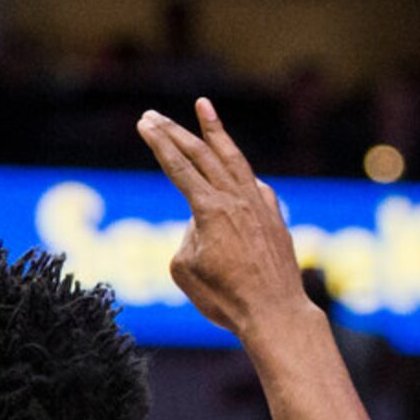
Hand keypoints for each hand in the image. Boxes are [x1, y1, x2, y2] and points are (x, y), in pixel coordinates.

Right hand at [138, 98, 306, 337]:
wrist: (275, 312)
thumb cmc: (225, 297)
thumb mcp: (186, 269)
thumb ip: (188, 237)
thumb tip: (201, 224)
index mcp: (210, 210)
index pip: (179, 167)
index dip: (159, 143)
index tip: (144, 124)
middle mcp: (237, 199)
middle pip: (202, 154)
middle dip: (175, 131)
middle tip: (154, 114)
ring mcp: (260, 205)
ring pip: (233, 159)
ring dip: (215, 131)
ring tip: (203, 107)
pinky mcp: (273, 217)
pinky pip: (253, 184)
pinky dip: (238, 170)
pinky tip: (233, 166)